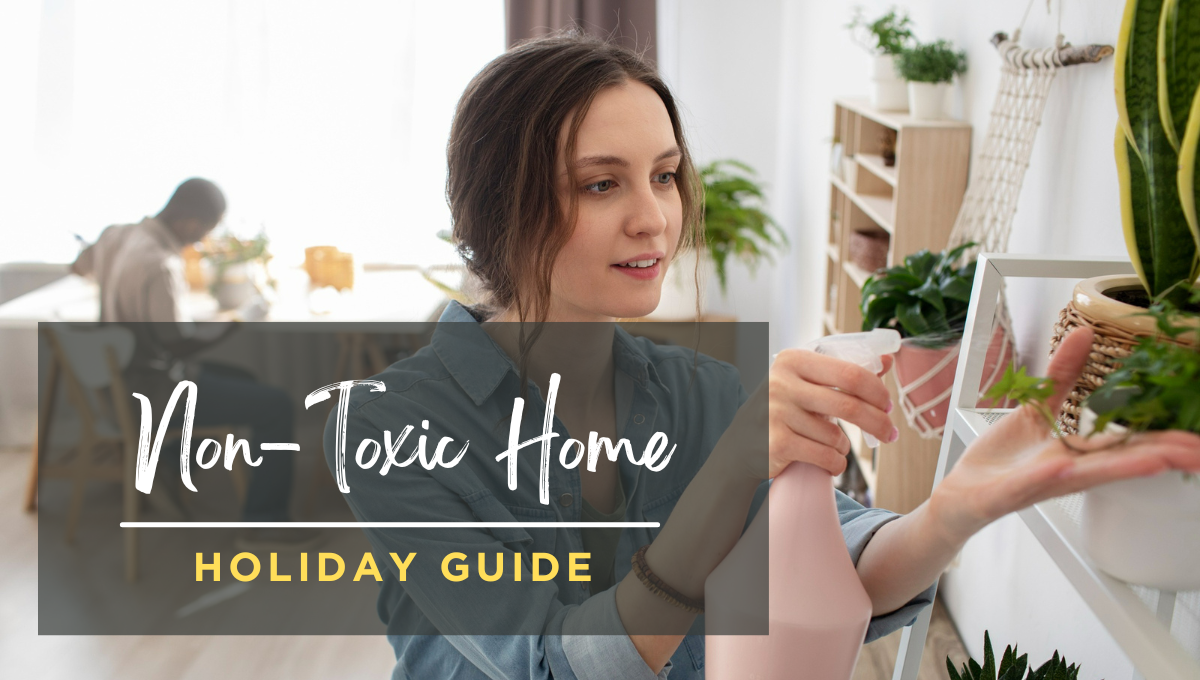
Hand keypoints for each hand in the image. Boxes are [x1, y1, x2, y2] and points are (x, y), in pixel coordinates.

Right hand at [722, 349, 895, 480]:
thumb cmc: (785, 409)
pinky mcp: (777, 443)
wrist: (742, 443)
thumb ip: (845, 372)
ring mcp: (776, 414)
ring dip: (845, 446)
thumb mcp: (808, 383)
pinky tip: (832, 461)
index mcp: (793, 360)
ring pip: (836, 436)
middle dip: (877, 422)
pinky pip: (825, 456)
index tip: (887, 405)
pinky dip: (836, 463)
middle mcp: (781, 383)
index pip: (850, 373)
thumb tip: (888, 360)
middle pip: (848, 404)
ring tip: (837, 447)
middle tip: (889, 433)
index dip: (876, 391)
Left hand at [930, 327, 1199, 542]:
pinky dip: (1048, 473)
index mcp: (1078, 453)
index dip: (1168, 440)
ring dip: (1122, 468)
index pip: (1131, 447)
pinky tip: (1066, 465)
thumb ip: (1061, 375)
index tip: (1198, 439)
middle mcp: (1067, 471)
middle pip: (1122, 464)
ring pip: (1086, 475)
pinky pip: (1030, 481)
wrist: (960, 492)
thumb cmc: (1002, 458)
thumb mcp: (1036, 409)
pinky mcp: (1007, 492)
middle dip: (1163, 457)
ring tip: (1159, 460)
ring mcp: (1039, 482)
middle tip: (1199, 453)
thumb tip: (1083, 333)